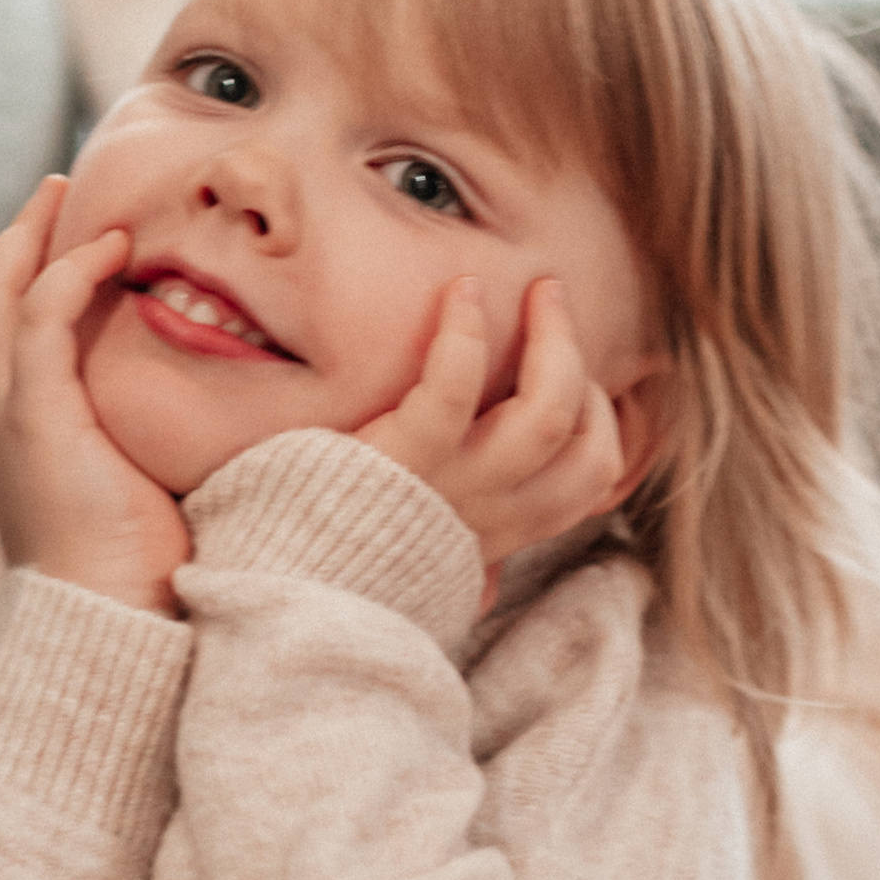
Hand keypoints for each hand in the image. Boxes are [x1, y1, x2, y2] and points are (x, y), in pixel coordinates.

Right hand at [0, 180, 192, 619]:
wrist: (108, 624)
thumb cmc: (132, 571)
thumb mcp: (128, 486)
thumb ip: (136, 438)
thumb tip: (188, 412)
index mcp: (16, 431)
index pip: (1, 332)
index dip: (24, 274)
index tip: (67, 232)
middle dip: (17, 237)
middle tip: (55, 189)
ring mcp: (10, 414)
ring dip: (33, 235)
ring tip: (66, 193)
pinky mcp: (37, 417)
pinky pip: (39, 318)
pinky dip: (68, 272)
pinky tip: (109, 245)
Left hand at [354, 275, 642, 599]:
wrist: (280, 580)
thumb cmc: (345, 556)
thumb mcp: (422, 568)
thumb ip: (459, 566)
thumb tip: (489, 591)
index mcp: (499, 533)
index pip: (590, 482)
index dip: (600, 421)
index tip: (569, 375)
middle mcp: (488, 516)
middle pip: (586, 447)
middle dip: (581, 364)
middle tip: (554, 299)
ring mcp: (448, 487)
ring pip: (545, 413)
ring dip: (553, 338)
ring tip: (539, 289)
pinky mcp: (400, 458)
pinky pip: (453, 388)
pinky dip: (466, 332)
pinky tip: (464, 290)